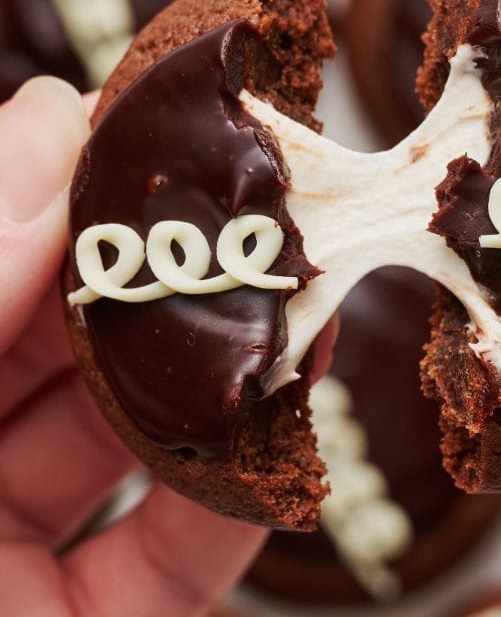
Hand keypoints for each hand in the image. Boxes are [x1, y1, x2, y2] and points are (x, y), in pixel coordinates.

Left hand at [0, 78, 334, 616]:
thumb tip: (40, 123)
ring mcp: (12, 554)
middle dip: (158, 274)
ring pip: (136, 434)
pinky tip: (292, 428)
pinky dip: (242, 489)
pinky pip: (182, 545)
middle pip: (62, 338)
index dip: (51, 187)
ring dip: (218, 375)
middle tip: (248, 208)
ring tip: (296, 302)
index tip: (138, 123)